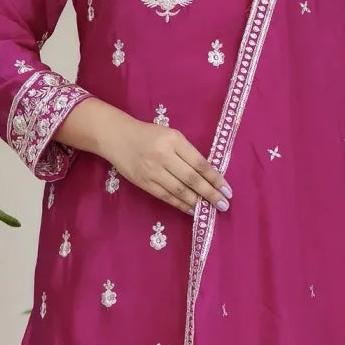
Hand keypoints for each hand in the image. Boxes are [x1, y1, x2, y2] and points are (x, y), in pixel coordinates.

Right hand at [102, 114, 230, 214]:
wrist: (117, 137)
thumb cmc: (148, 134)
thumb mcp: (171, 135)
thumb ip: (187, 152)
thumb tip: (208, 176)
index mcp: (174, 140)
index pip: (200, 163)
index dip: (215, 179)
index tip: (228, 190)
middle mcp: (164, 155)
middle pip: (192, 179)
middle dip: (211, 194)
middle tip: (224, 205)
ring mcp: (153, 171)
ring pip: (180, 191)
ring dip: (197, 202)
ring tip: (210, 209)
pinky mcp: (144, 182)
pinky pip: (166, 196)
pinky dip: (181, 205)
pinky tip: (192, 209)